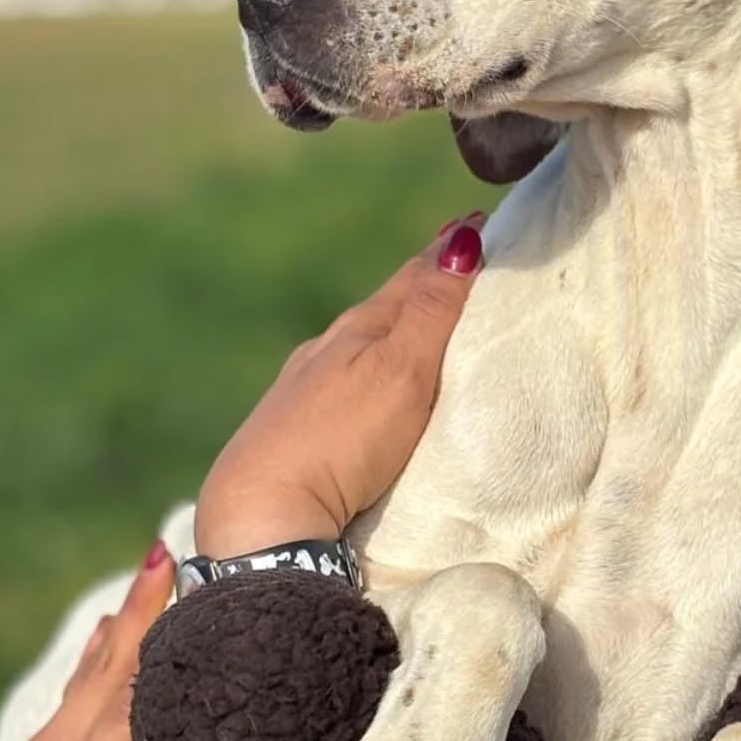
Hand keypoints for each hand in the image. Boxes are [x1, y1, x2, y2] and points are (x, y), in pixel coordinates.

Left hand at [195, 216, 483, 559]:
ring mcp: (304, 390)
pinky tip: (372, 384)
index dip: (448, 250)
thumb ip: (432, 311)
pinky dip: (372, 369)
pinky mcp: (293, 430)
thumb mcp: (400, 371)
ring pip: (361, 345)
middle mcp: (326, 350)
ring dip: (397, 330)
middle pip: (386, 306)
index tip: (478, 223)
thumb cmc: (341, 440)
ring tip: (426, 324)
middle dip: (425, 285)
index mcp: (358, 328)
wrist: (262, 518)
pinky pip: (345, 382)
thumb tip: (460, 237)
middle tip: (462, 264)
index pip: (414, 275)